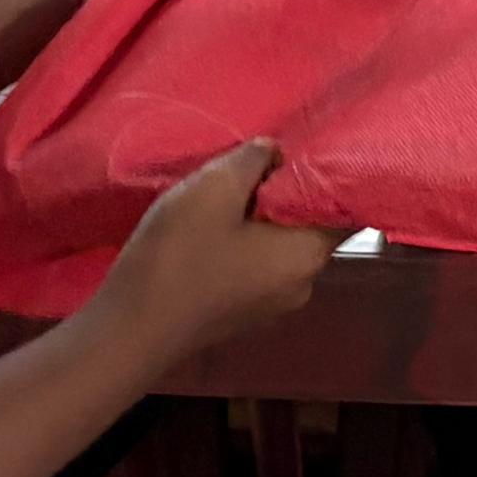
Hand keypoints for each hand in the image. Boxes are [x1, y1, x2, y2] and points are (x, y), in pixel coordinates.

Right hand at [95, 138, 335, 365]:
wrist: (130, 331)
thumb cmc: (179, 256)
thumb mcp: (213, 189)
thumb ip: (253, 160)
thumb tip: (276, 153)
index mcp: (306, 256)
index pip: (346, 210)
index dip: (332, 175)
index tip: (307, 145)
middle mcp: (302, 284)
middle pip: (311, 225)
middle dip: (287, 191)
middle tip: (253, 162)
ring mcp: (272, 304)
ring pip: (281, 244)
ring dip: (260, 215)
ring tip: (225, 191)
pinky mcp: (243, 312)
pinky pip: (259, 264)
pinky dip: (245, 240)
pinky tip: (211, 227)